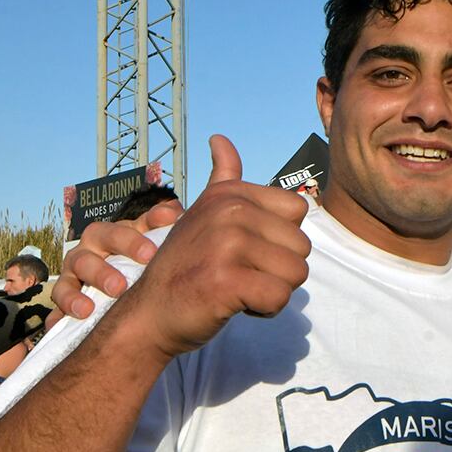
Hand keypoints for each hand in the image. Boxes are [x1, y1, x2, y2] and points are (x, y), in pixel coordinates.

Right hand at [53, 196, 182, 319]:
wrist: (124, 285)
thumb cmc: (141, 257)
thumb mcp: (151, 240)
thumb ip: (161, 226)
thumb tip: (171, 212)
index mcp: (110, 235)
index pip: (118, 233)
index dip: (132, 241)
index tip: (151, 254)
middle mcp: (88, 251)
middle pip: (87, 258)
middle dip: (103, 272)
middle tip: (121, 287)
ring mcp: (73, 274)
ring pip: (68, 281)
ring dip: (74, 297)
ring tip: (88, 309)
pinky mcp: (64, 298)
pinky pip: (55, 307)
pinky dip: (59, 315)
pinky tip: (64, 325)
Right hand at [109, 135, 310, 360]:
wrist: (148, 314)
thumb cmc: (186, 267)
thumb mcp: (204, 213)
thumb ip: (223, 178)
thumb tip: (219, 138)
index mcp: (231, 194)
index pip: (299, 211)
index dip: (280, 239)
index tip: (246, 251)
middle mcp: (230, 212)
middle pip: (303, 246)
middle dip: (279, 269)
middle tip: (240, 275)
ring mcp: (227, 244)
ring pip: (297, 273)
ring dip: (273, 290)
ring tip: (238, 288)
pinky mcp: (226, 280)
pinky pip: (280, 297)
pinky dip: (265, 309)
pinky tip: (235, 304)